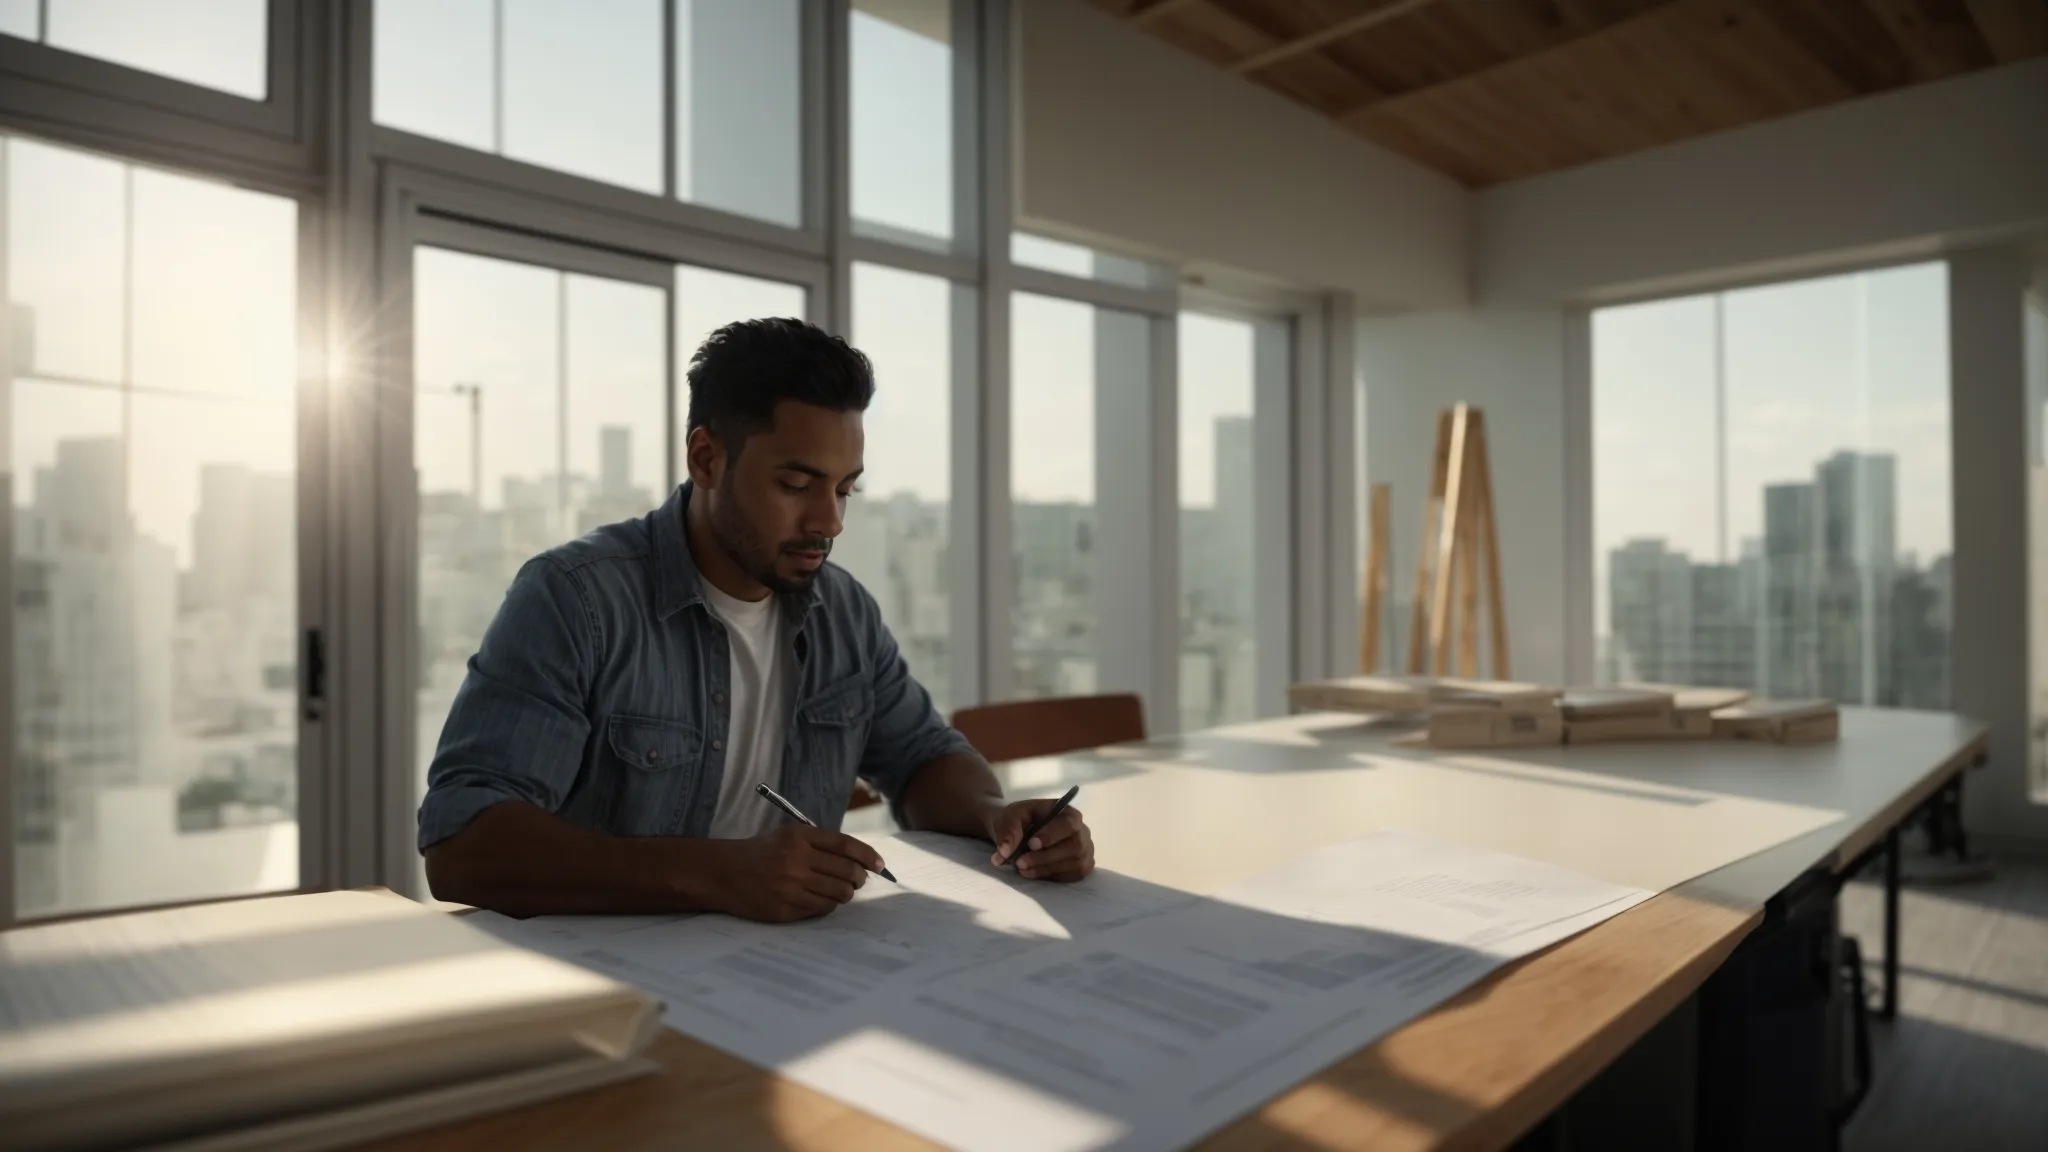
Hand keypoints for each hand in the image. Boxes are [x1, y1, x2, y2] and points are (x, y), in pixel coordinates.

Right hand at [708, 826, 888, 922]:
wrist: (724, 873)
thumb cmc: (761, 853)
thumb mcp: (788, 836)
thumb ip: (820, 844)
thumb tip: (859, 860)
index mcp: (799, 837)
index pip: (845, 846)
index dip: (867, 856)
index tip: (879, 865)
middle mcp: (796, 860)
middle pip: (847, 872)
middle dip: (859, 878)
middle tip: (859, 880)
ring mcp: (791, 886)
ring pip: (838, 894)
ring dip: (845, 894)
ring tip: (840, 891)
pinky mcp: (785, 908)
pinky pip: (821, 909)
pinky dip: (827, 905)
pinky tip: (821, 900)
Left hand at [986, 799, 1093, 881]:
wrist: (1025, 834)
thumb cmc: (1023, 821)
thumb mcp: (1012, 816)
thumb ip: (1009, 829)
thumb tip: (1006, 851)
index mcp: (1069, 813)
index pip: (1067, 824)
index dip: (1051, 835)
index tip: (1031, 844)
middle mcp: (1082, 832)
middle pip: (1072, 847)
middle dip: (1044, 857)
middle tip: (1020, 862)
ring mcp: (1085, 851)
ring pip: (1072, 863)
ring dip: (1045, 869)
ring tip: (1022, 869)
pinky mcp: (1081, 868)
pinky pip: (1071, 875)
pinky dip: (1051, 876)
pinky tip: (1033, 873)